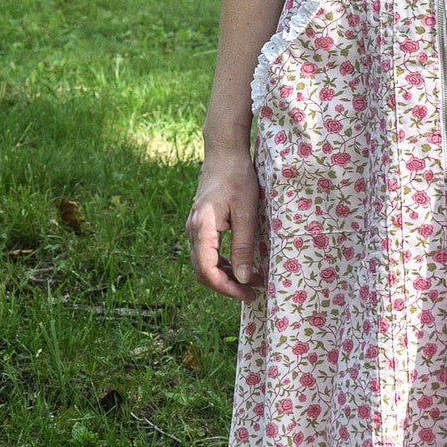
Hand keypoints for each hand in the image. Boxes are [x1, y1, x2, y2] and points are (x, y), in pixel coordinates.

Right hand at [186, 149, 264, 301]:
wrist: (224, 153)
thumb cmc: (237, 178)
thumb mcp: (246, 212)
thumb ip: (243, 246)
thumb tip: (244, 278)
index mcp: (202, 228)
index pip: (207, 271)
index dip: (226, 288)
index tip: (248, 293)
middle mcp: (193, 231)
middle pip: (203, 272)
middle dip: (227, 286)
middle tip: (253, 291)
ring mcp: (194, 228)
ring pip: (204, 264)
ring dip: (226, 275)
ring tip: (252, 280)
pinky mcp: (201, 226)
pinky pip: (207, 253)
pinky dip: (222, 263)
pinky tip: (241, 265)